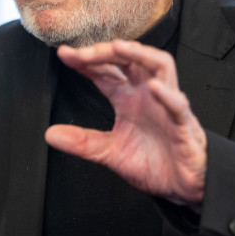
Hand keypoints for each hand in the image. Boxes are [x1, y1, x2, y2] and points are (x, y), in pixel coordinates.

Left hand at [46, 40, 205, 209]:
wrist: (181, 186)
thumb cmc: (154, 163)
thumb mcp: (109, 153)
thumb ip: (82, 142)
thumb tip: (50, 135)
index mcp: (128, 99)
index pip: (105, 71)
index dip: (86, 61)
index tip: (65, 55)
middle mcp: (147, 95)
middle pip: (129, 60)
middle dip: (106, 52)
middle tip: (83, 53)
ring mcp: (167, 105)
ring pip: (159, 66)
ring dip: (139, 55)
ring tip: (118, 48)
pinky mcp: (184, 124)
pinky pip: (178, 104)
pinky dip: (167, 95)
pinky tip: (154, 88)